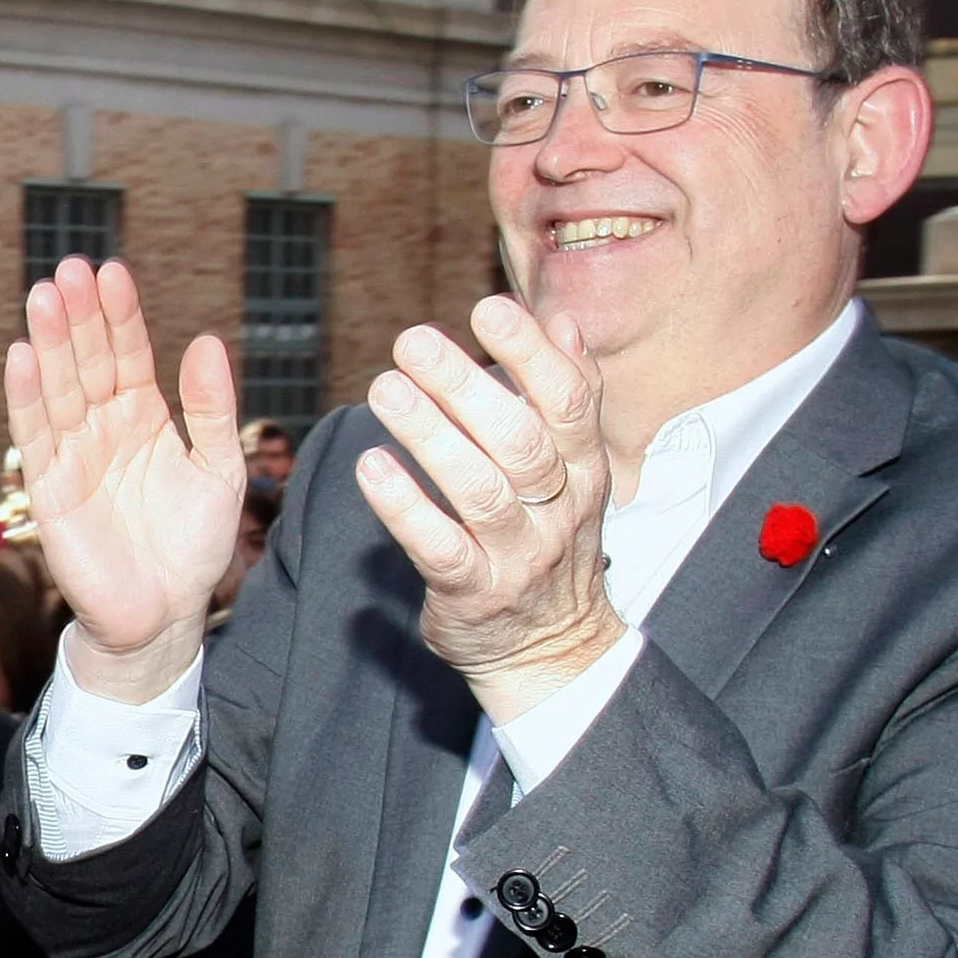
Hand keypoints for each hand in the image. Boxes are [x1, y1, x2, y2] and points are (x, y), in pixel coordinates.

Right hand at [3, 256, 244, 701]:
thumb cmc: (192, 546)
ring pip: (58, 389)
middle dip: (78, 315)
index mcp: (142, 418)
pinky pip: (35, 437)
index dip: (119, 314)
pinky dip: (27, 398)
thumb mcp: (220, 470)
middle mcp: (102, 429)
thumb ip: (211, 409)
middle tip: (70, 269)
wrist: (166, 616)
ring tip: (44, 295)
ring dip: (49, 342)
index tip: (112, 271)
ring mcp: (73, 456)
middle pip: (87, 361)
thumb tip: (205, 342)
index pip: (127, 353)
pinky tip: (21, 357)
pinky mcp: (51, 490)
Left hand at [351, 298, 624, 721]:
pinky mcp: (473, 594)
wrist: (554, 649)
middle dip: (465, 386)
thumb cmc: (550, 539)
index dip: (530, 352)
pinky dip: (405, 506)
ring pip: (479, 489)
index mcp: (585, 467)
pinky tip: (372, 467)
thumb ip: (570, 396)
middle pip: (519, 439)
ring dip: (429, 435)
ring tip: (385, 389)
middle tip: (412, 341)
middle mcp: (558, 508)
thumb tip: (564, 320)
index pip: (569, 401)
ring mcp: (517, 554)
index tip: (487, 307)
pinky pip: (439, 547)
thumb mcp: (578, 470)